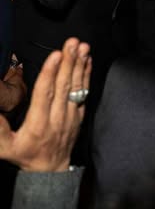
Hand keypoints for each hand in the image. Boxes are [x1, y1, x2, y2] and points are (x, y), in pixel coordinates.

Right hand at [0, 38, 90, 171]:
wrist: (50, 171)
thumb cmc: (26, 154)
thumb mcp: (6, 147)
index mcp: (38, 124)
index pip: (44, 94)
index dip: (50, 73)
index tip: (55, 55)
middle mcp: (57, 117)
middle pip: (63, 86)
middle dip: (68, 62)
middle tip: (71, 43)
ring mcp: (71, 115)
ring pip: (76, 86)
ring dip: (79, 64)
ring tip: (82, 47)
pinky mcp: (79, 113)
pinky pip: (84, 91)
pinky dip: (87, 74)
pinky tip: (87, 60)